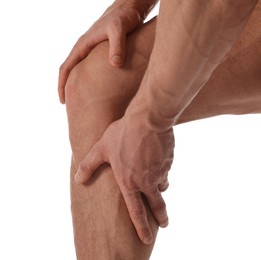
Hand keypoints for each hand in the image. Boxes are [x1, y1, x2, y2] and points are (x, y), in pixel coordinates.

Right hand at [58, 0, 142, 103]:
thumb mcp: (120, 29)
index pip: (66, 68)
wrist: (130, 6)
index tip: (63, 101)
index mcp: (83, 45)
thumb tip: (115, 65)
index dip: (62, 85)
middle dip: (67, 88)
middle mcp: (85, 48)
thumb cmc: (124, 16)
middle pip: (71, 71)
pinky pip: (91, 69)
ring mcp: (93, 50)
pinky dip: (89, 80)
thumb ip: (117, 46)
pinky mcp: (102, 52)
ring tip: (82, 101)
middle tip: (71, 106)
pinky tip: (98, 89)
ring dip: (77, 85)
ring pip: (80, 71)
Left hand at [74, 115, 173, 243]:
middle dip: (161, 217)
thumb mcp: (101, 148)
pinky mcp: (169, 161)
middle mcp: (147, 182)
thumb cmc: (122, 134)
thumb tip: (77, 179)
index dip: (141, 227)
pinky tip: (156, 160)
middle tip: (164, 224)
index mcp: (129, 183)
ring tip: (157, 185)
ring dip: (159, 187)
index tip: (147, 238)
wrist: (147, 120)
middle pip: (157, 205)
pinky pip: (165, 170)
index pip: (136, 211)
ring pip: (162, 185)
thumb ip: (89, 165)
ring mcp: (160, 172)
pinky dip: (161, 170)